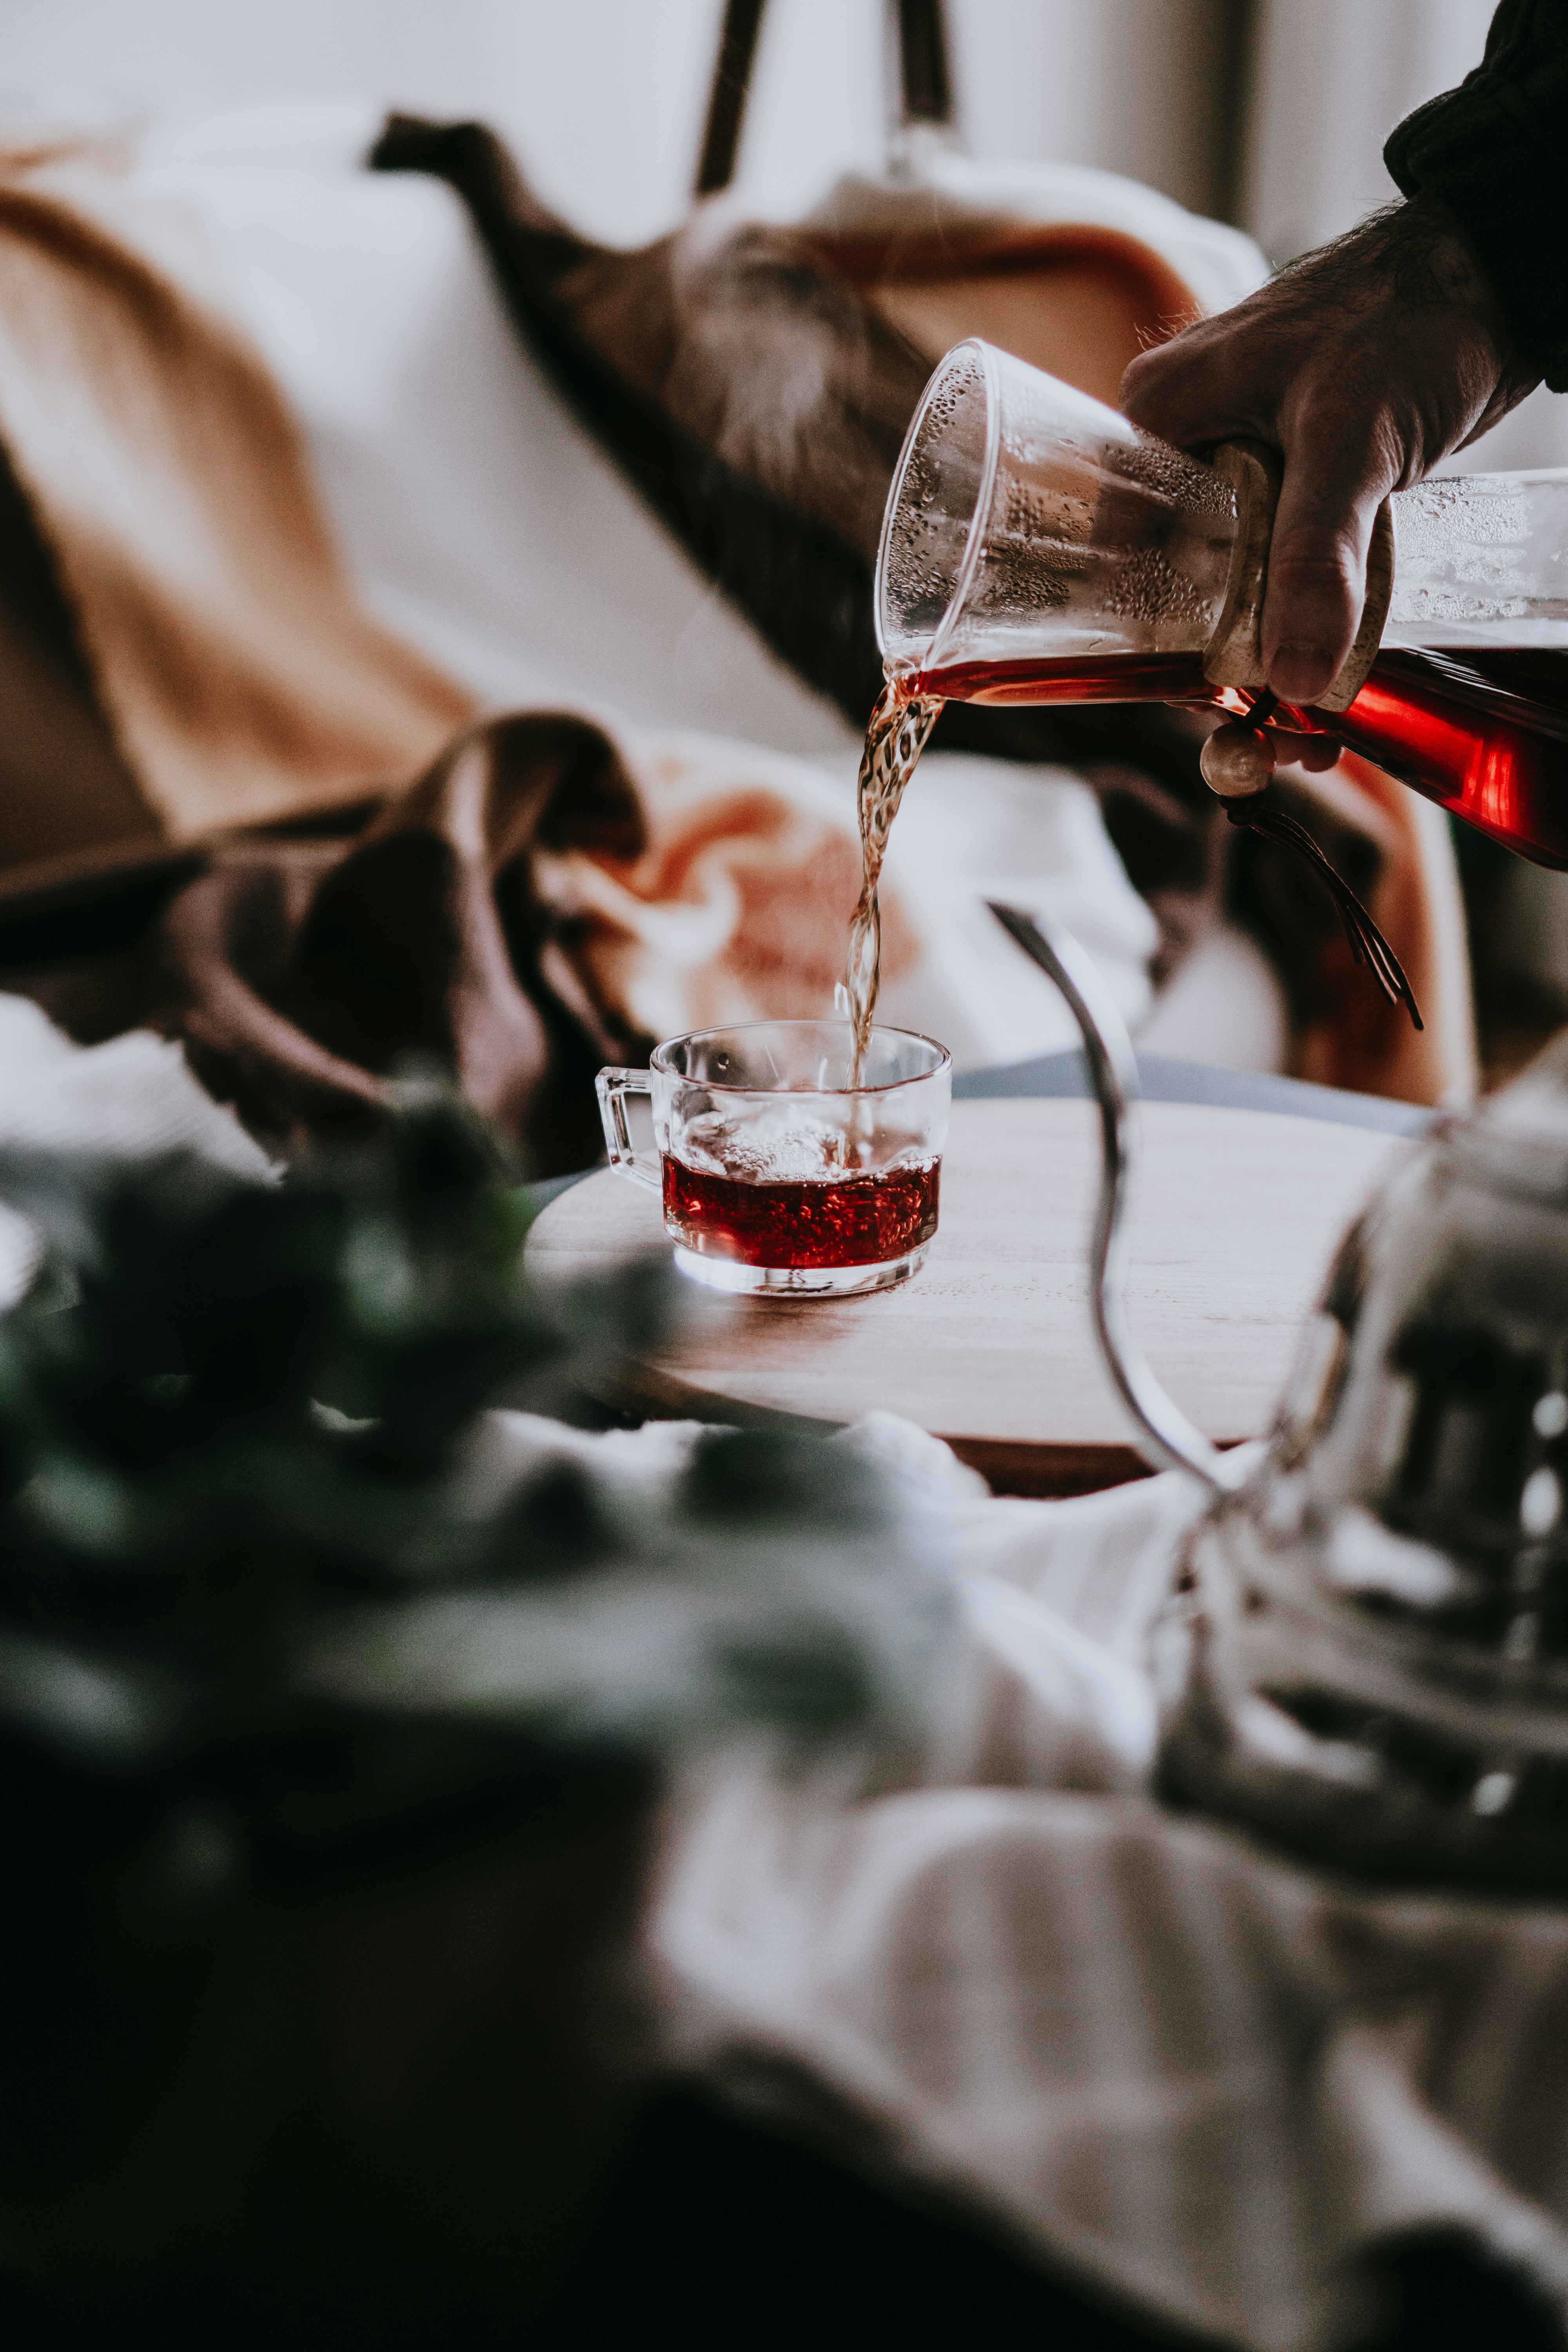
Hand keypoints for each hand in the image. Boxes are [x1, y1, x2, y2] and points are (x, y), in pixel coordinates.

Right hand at [1121, 195, 1537, 707]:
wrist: (1497, 264)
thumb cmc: (1409, 316)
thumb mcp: (1351, 442)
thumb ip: (1317, 560)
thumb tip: (1296, 681)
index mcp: (1157, 419)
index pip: (1118, 554)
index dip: (1152, 644)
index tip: (1207, 710)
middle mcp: (1184, 442)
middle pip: (1175, 582)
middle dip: (1220, 671)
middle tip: (1278, 741)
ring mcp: (1240, 460)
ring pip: (1231, 582)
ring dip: (1269, 658)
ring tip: (1315, 732)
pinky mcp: (1295, 476)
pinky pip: (1279, 564)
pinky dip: (1304, 618)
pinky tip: (1335, 673)